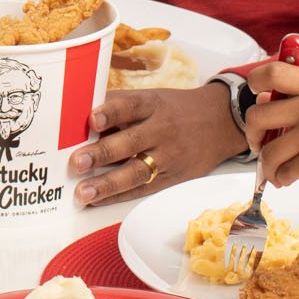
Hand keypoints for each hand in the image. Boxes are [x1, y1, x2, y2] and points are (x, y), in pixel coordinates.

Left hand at [68, 82, 245, 205]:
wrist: (220, 122)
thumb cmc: (175, 109)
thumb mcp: (152, 98)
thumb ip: (119, 105)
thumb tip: (79, 118)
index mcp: (154, 105)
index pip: (131, 106)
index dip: (111, 112)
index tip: (91, 120)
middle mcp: (162, 130)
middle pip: (131, 142)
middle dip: (102, 153)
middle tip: (77, 162)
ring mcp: (170, 157)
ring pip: (137, 172)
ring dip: (108, 184)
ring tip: (84, 192)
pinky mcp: (174, 178)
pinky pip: (144, 189)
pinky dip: (120, 196)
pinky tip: (99, 200)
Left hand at [243, 62, 298, 204]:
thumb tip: (262, 101)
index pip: (272, 72)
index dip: (254, 83)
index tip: (254, 97)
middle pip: (257, 115)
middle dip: (252, 135)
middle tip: (258, 145)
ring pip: (266, 151)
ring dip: (268, 165)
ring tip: (279, 170)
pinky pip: (281, 172)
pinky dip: (282, 179)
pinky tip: (293, 178)